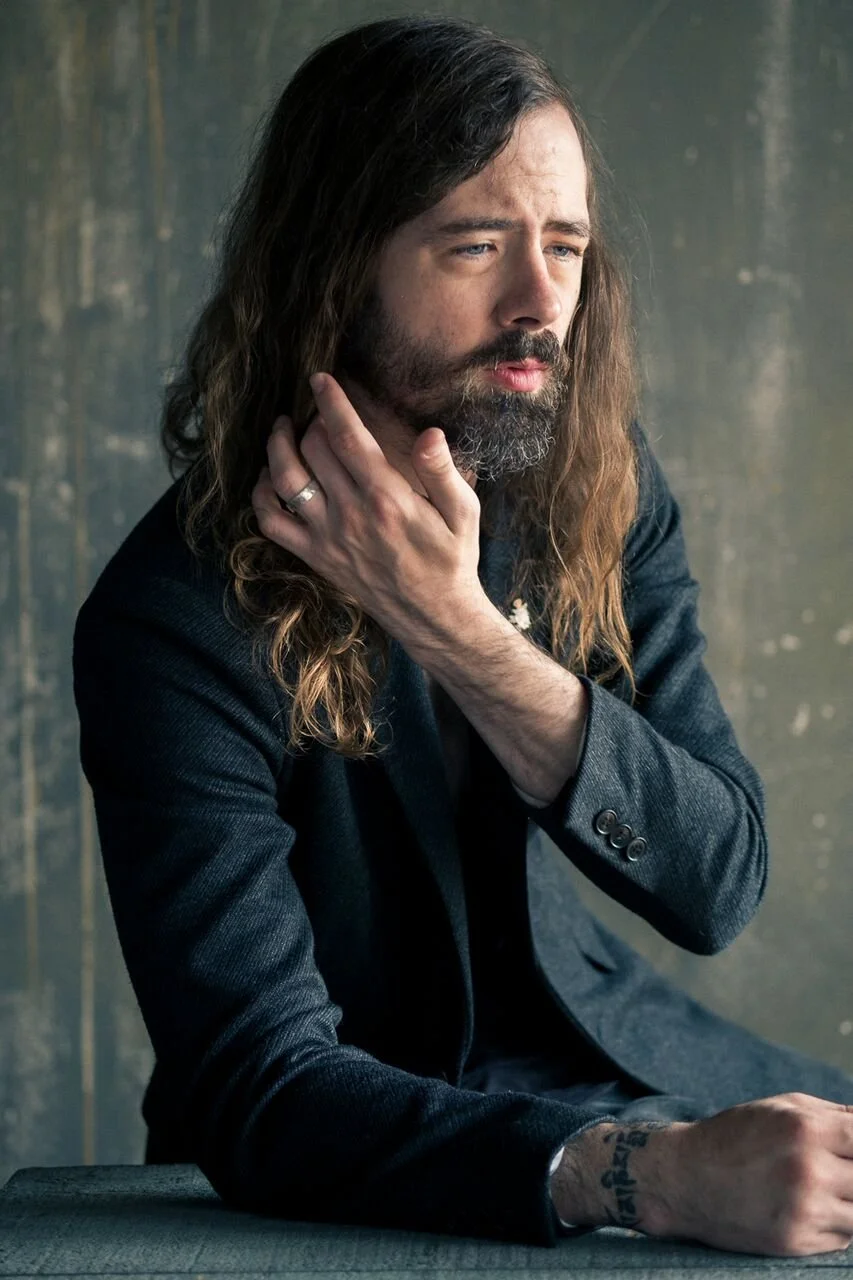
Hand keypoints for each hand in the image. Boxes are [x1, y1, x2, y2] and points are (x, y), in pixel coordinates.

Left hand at [250, 373, 485, 647]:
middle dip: (309, 420)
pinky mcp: (315, 556)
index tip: (321, 379)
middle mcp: (350, 515)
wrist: (434, 616)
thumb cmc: (452, 559)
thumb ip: (443, 471)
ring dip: (276, 448)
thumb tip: (429, 434)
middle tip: (316, 410)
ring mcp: (327, 537)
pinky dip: (261, 496)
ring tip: (282, 429)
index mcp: (387, 498)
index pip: (348, 437)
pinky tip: (270, 478)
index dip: (330, 402)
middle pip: (312, 450)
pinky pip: (271, 524)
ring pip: (284, 481)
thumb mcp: (463, 512)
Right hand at [655, 1092, 852, 1255]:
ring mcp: (804, 1209)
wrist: (686, 1178)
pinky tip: (809, 1209)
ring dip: (849, 1203)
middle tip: (835, 1173)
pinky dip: (835, 1225)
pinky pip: (842, 1239)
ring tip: (826, 1190)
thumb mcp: (781, 1108)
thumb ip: (835, 1115)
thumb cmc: (735, 1136)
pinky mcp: (796, 1241)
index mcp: (807, 1128)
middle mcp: (809, 1169)